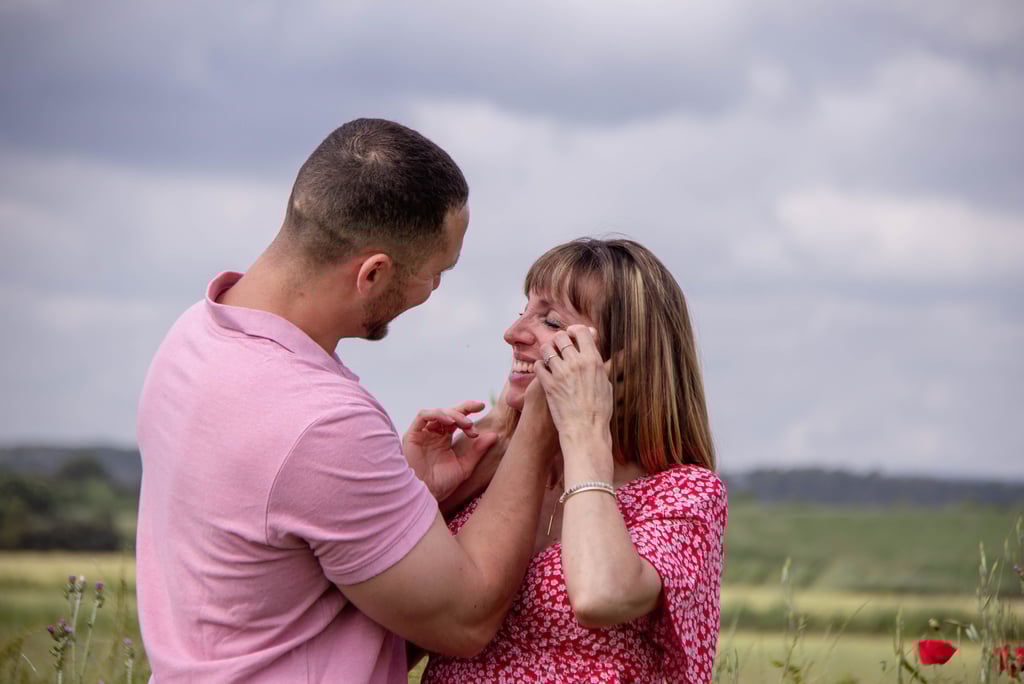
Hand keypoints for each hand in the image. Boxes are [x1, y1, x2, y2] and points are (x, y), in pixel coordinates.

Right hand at [403, 401, 498, 500]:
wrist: (425, 496)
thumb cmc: (442, 484)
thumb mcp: (464, 466)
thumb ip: (477, 451)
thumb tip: (494, 435)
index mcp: (443, 438)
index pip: (456, 418)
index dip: (468, 409)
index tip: (482, 406)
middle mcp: (432, 433)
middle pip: (448, 413)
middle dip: (463, 411)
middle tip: (473, 422)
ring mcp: (421, 433)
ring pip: (437, 413)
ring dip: (453, 414)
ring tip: (466, 424)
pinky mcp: (412, 434)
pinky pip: (423, 416)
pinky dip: (437, 414)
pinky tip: (451, 422)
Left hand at [533, 325, 612, 441]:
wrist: (585, 430)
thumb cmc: (599, 410)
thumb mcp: (605, 383)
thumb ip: (598, 363)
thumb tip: (595, 349)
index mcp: (593, 360)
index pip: (582, 331)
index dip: (574, 331)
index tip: (571, 335)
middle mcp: (576, 363)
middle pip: (561, 337)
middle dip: (558, 340)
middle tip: (558, 348)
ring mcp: (561, 373)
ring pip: (547, 348)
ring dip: (548, 351)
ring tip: (550, 359)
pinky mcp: (548, 384)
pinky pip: (538, 365)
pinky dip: (540, 366)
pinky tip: (544, 371)